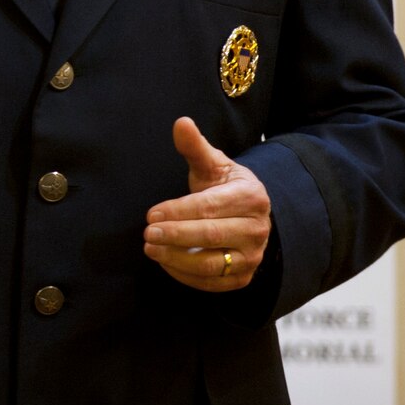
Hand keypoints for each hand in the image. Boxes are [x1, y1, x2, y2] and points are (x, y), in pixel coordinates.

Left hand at [142, 116, 271, 291]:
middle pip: (210, 236)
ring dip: (176, 259)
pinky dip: (186, 276)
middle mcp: (257, 229)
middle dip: (175, 235)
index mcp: (250, 197)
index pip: (209, 207)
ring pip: (211, 264)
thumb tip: (180, 122)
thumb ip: (195, 146)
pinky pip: (213, 283)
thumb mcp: (213, 164)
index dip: (178, 211)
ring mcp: (253, 257)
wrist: (250, 214)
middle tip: (147, 234)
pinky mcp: (243, 277)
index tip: (151, 214)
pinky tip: (165, 262)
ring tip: (150, 249)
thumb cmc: (224, 186)